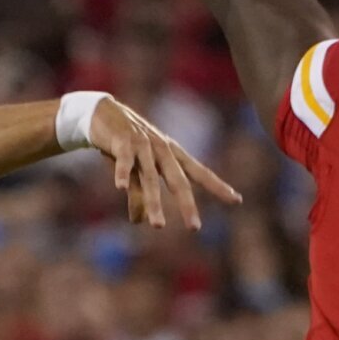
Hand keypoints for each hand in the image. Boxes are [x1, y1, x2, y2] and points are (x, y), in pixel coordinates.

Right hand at [89, 98, 240, 228]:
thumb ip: (139, 194)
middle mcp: (162, 150)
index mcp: (171, 155)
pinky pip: (124, 160)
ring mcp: (143, 144)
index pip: (198, 172)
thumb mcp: (135, 170)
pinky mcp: (122, 140)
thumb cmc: (126, 144)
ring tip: (158, 225)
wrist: (102, 112)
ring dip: (154, 202)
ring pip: (150, 177)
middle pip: (178, 180)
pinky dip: (121, 172)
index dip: (217, 186)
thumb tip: (138, 222)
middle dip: (187, 204)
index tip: (236, 200)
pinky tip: (119, 188)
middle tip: (195, 228)